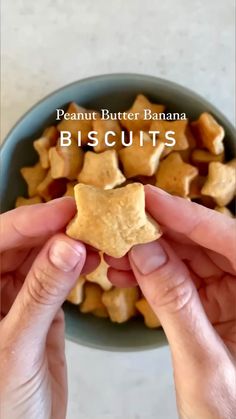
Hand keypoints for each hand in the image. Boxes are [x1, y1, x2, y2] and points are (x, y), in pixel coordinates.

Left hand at [0, 198, 98, 418]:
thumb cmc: (2, 405)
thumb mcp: (18, 346)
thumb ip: (42, 294)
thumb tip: (67, 246)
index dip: (31, 220)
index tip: (66, 210)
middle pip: (23, 242)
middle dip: (54, 228)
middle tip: (87, 220)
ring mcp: (19, 296)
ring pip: (44, 256)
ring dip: (69, 244)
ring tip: (96, 237)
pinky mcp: (43, 307)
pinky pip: (59, 277)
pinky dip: (77, 265)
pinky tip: (92, 259)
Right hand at [106, 185, 235, 418]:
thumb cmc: (233, 416)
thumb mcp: (203, 363)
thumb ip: (174, 303)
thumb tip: (144, 250)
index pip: (226, 238)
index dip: (184, 214)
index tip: (146, 198)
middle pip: (203, 243)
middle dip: (158, 232)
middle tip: (121, 222)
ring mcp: (230, 295)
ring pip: (187, 259)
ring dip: (149, 253)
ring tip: (114, 252)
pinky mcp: (211, 306)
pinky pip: (180, 280)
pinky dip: (151, 275)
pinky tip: (125, 272)